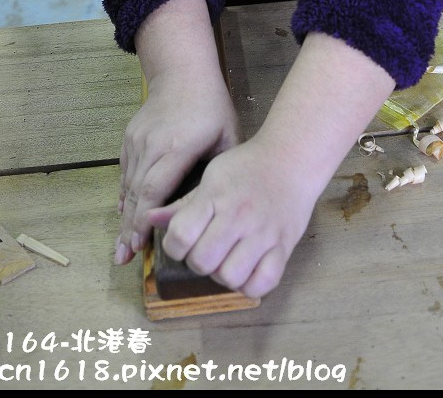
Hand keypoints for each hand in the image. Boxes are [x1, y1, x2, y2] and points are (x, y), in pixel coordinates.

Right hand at [116, 68, 240, 264]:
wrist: (182, 73)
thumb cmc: (211, 106)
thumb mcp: (227, 135)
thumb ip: (223, 171)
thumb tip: (225, 208)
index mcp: (177, 146)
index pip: (156, 190)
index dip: (146, 221)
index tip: (141, 247)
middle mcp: (152, 145)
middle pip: (137, 194)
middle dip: (129, 229)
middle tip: (124, 260)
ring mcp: (137, 141)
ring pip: (128, 186)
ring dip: (124, 218)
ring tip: (121, 249)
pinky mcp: (130, 138)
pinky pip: (125, 173)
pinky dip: (124, 196)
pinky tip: (123, 216)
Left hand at [148, 135, 318, 298]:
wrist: (292, 158)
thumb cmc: (248, 165)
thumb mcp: (212, 175)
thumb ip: (183, 203)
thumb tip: (150, 220)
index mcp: (216, 195)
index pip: (180, 234)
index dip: (173, 246)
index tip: (182, 241)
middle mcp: (239, 216)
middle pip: (202, 261)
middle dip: (197, 262)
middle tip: (205, 250)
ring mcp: (263, 233)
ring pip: (230, 277)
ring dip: (222, 275)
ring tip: (225, 260)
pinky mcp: (284, 246)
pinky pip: (262, 283)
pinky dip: (249, 284)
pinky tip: (246, 269)